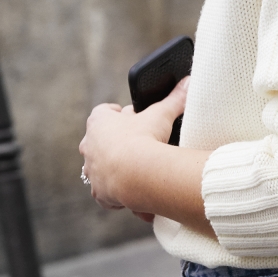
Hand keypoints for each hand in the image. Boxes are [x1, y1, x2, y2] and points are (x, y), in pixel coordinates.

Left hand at [79, 77, 188, 216]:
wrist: (138, 175)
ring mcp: (92, 170)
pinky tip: (132, 193)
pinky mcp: (99, 192)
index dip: (120, 114)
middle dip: (116, 143)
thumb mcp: (162, 114)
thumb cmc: (144, 138)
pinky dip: (117, 194)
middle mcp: (89, 145)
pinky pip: (106, 193)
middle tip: (137, 146)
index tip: (134, 118)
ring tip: (135, 172)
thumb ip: (174, 99)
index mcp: (98, 121)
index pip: (105, 112)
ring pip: (101, 168)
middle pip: (101, 141)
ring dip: (115, 169)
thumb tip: (188, 82)